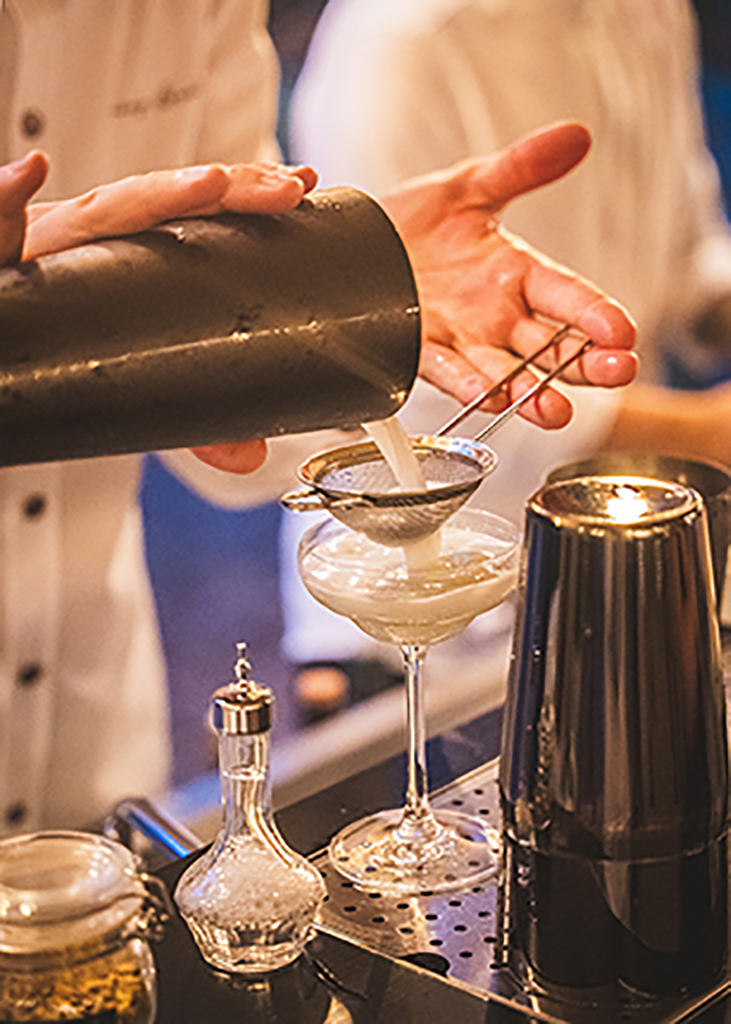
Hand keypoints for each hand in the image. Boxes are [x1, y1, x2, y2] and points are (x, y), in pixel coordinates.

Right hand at [0, 153, 318, 473]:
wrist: (2, 343)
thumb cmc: (63, 351)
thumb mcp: (138, 386)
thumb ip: (191, 420)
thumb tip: (251, 457)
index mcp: (127, 251)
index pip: (193, 214)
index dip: (245, 197)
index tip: (300, 188)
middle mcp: (94, 238)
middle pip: (167, 203)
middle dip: (230, 191)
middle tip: (289, 192)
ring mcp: (50, 245)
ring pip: (104, 212)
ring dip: (159, 195)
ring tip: (214, 186)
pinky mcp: (1, 261)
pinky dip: (4, 199)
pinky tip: (28, 174)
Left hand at [382, 122, 637, 428]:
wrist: (360, 244)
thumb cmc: (417, 220)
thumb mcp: (469, 185)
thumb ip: (520, 167)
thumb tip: (576, 136)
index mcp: (517, 274)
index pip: (569, 296)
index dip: (596, 313)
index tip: (623, 331)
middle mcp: (496, 316)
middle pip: (552, 347)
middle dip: (585, 363)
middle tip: (617, 372)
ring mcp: (461, 339)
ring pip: (507, 374)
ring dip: (533, 394)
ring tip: (556, 411)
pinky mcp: (420, 353)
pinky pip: (447, 373)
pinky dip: (468, 386)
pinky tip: (489, 396)